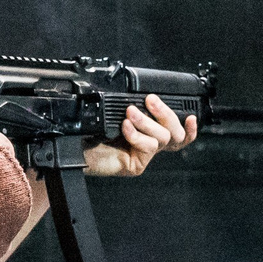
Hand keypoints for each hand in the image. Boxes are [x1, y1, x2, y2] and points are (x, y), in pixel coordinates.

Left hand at [82, 93, 196, 177]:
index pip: (176, 133)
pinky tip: (125, 127)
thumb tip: (142, 95)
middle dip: (166, 113)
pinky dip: (137, 135)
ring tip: (130, 112)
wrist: (72, 149)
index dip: (189, 128)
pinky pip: (147, 148)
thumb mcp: (113, 114)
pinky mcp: (136, 166)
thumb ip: (131, 107)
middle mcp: (148, 145)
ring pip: (161, 138)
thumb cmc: (90, 131)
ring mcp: (143, 156)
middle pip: (174, 134)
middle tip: (151, 100)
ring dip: (147, 122)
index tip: (191, 115)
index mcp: (147, 133)